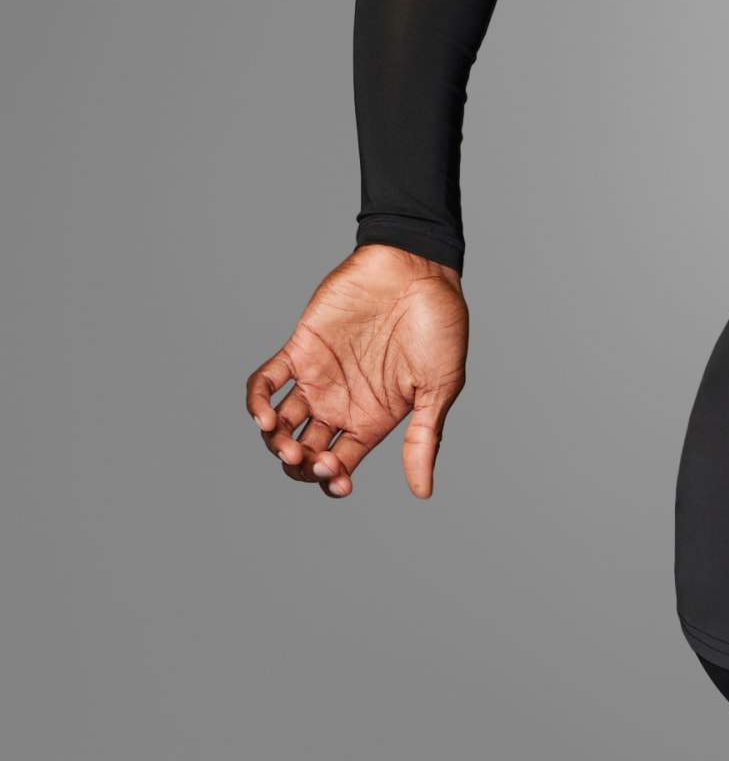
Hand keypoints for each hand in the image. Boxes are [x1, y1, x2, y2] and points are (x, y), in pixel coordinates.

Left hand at [246, 244, 467, 497]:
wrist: (417, 269)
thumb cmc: (439, 324)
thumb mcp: (439, 386)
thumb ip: (425, 438)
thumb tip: (422, 491)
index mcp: (375, 418)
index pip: (339, 464)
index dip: (330, 481)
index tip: (338, 480)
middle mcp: (342, 402)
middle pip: (304, 451)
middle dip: (300, 466)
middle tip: (309, 459)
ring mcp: (318, 376)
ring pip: (280, 425)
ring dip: (275, 442)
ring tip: (285, 442)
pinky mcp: (299, 349)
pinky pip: (264, 382)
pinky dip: (256, 402)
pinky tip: (264, 415)